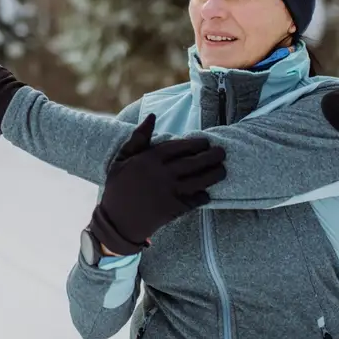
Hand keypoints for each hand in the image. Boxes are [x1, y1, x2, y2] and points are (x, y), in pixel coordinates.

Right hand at [89, 113, 226, 254]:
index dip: (195, 144)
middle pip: (193, 162)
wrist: (116, 221)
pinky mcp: (173, 209)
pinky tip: (208, 193)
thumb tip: (153, 116)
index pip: (179, 147)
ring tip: (222, 170)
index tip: (205, 142)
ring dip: (214, 175)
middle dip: (211, 156)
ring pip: (198, 180)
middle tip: (222, 152)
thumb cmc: (118, 187)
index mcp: (149, 159)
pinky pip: (194, 200)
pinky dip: (203, 197)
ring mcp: (169, 192)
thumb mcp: (122, 159)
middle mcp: (162, 174)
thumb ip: (138, 138)